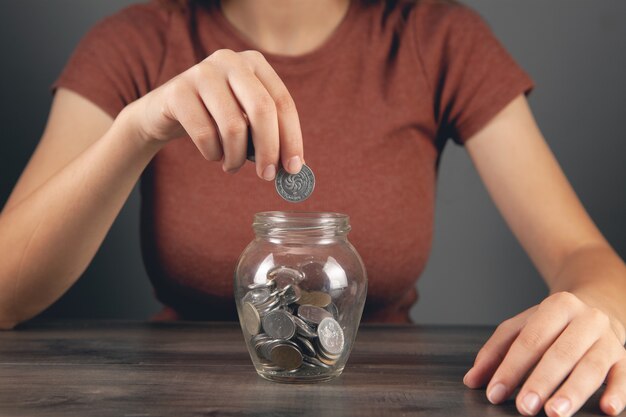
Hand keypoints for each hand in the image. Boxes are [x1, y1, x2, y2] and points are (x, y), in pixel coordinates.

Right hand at [124, 49, 303, 179]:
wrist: (163, 112)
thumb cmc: (215, 118)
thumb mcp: (245, 119)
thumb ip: (270, 135)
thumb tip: (297, 167)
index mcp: (255, 63)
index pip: (283, 103)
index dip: (291, 138)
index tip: (294, 168)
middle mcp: (230, 60)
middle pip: (263, 110)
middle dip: (269, 149)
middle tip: (267, 176)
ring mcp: (202, 72)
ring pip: (234, 127)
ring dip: (237, 157)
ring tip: (233, 165)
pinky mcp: (178, 91)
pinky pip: (205, 134)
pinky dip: (213, 154)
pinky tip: (213, 154)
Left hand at [463, 291, 625, 416]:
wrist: (599, 306)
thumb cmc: (554, 323)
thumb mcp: (523, 326)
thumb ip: (496, 351)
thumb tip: (473, 379)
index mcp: (557, 306)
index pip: (529, 340)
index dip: (510, 368)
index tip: (494, 392)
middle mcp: (586, 319)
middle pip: (560, 353)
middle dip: (540, 382)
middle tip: (524, 407)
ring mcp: (608, 339)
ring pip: (591, 366)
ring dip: (573, 392)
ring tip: (555, 413)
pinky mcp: (623, 357)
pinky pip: (624, 376)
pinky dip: (618, 393)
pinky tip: (607, 409)